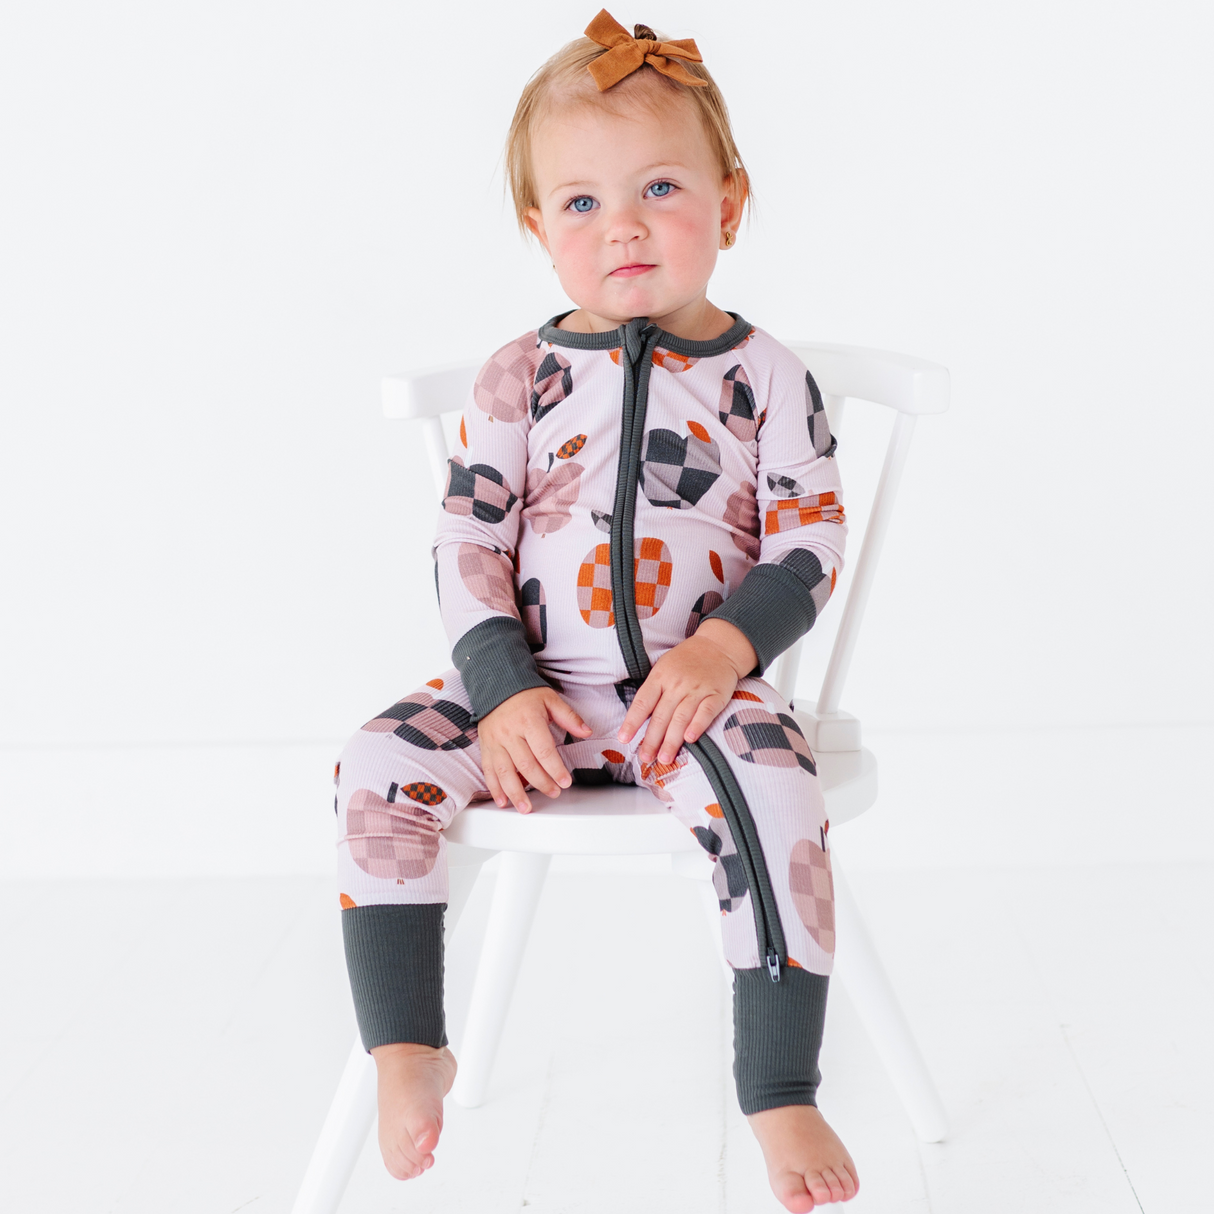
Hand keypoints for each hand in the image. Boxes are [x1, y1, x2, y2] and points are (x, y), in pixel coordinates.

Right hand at [478, 687, 591, 812]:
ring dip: (515, 793)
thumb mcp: (550, 699)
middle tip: (554, 793)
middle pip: (526, 764)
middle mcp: (510, 733)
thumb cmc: (525, 693)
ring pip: (504, 772)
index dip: (555, 769)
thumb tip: (586, 732)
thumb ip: (569, 717)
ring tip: (526, 808)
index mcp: (528, 721)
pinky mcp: (486, 747)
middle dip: (541, 783)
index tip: (565, 782)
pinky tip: (503, 801)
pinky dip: (494, 788)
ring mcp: (495, 741)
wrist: (496, 684)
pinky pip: (488, 770)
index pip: (543, 750)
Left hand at [618, 619, 756, 765]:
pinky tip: (690, 739)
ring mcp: (697, 689)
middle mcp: (676, 684)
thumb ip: (654, 691)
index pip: (642, 702)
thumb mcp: (663, 668)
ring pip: (681, 718)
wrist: (718, 646)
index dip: (632, 722)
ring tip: (664, 758)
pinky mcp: (716, 695)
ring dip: (672, 740)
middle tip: (646, 758)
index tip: (624, 738)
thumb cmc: (687, 660)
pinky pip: (705, 712)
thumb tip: (639, 720)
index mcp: (660, 677)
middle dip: (652, 740)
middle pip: (661, 715)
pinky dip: (697, 725)